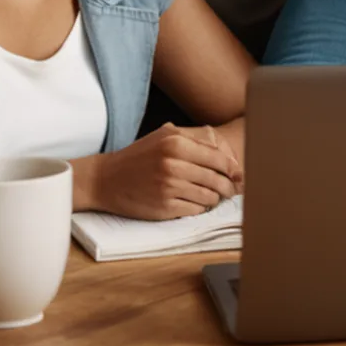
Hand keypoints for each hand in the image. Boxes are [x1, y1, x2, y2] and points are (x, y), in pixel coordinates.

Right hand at [91, 122, 242, 219]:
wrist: (107, 178)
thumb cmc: (141, 155)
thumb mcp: (166, 135)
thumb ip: (196, 139)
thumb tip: (227, 154)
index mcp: (176, 143)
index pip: (219, 158)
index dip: (233, 169)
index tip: (238, 175)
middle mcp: (174, 164)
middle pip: (217, 179)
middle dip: (228, 186)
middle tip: (231, 189)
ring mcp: (169, 187)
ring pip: (209, 196)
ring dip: (215, 198)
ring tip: (212, 195)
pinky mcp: (164, 207)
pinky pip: (195, 210)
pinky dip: (200, 208)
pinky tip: (195, 203)